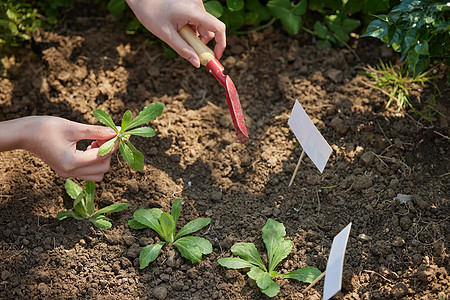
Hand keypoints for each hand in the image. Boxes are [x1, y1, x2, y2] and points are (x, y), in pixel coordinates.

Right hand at [0, 116, 118, 180]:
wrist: (23, 134)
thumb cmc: (45, 128)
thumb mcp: (73, 127)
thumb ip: (96, 131)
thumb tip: (115, 132)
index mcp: (72, 162)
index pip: (103, 157)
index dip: (114, 145)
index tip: (120, 133)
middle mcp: (71, 172)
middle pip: (103, 169)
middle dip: (108, 153)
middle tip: (105, 137)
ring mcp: (68, 174)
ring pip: (97, 174)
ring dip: (102, 158)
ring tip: (95, 142)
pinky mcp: (67, 171)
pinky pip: (88, 171)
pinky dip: (94, 160)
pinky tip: (89, 146)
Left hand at [126, 0, 225, 67]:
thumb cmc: (151, 13)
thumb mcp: (166, 35)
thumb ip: (183, 50)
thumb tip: (197, 64)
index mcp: (193, 11)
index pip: (218, 28)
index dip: (221, 44)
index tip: (215, 57)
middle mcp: (197, 5)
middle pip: (210, 29)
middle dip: (202, 42)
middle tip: (190, 51)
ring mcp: (195, 4)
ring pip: (203, 26)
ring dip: (195, 35)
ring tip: (177, 34)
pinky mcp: (191, 4)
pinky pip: (197, 20)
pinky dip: (191, 28)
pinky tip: (178, 27)